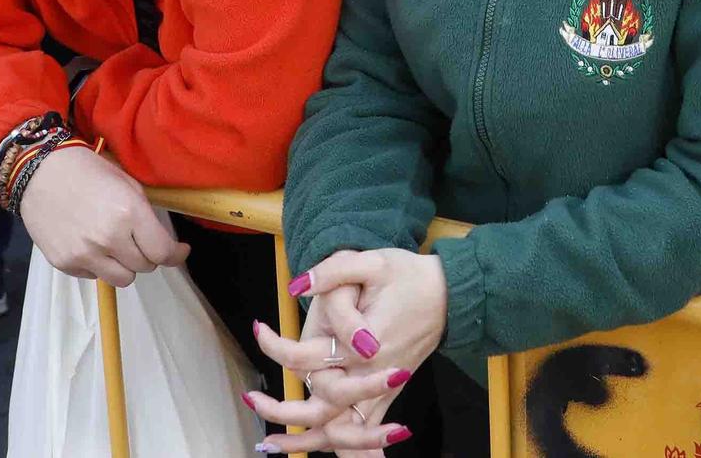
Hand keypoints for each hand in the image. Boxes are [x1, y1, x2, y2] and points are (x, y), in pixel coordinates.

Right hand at [17, 146, 187, 286]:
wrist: (40, 172)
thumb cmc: (88, 171)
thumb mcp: (127, 184)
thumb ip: (145, 215)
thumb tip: (160, 242)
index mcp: (129, 213)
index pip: (162, 252)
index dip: (175, 255)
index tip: (179, 251)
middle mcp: (109, 238)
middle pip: (145, 267)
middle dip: (148, 255)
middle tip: (140, 240)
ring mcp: (85, 255)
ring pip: (123, 279)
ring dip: (126, 266)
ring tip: (117, 247)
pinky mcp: (65, 263)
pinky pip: (95, 276)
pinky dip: (99, 265)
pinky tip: (91, 245)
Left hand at [248, 249, 445, 454]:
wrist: (451, 294)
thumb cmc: (410, 276)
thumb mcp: (374, 262)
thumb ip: (334, 271)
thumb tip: (297, 285)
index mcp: (364, 343)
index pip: (309, 357)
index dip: (277, 347)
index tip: (258, 328)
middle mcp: (371, 373)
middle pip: (320, 406)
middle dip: (281, 409)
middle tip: (250, 401)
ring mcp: (382, 389)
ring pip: (340, 429)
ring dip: (306, 441)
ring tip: (271, 444)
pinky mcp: (389, 395)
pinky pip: (362, 430)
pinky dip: (345, 449)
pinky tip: (318, 450)